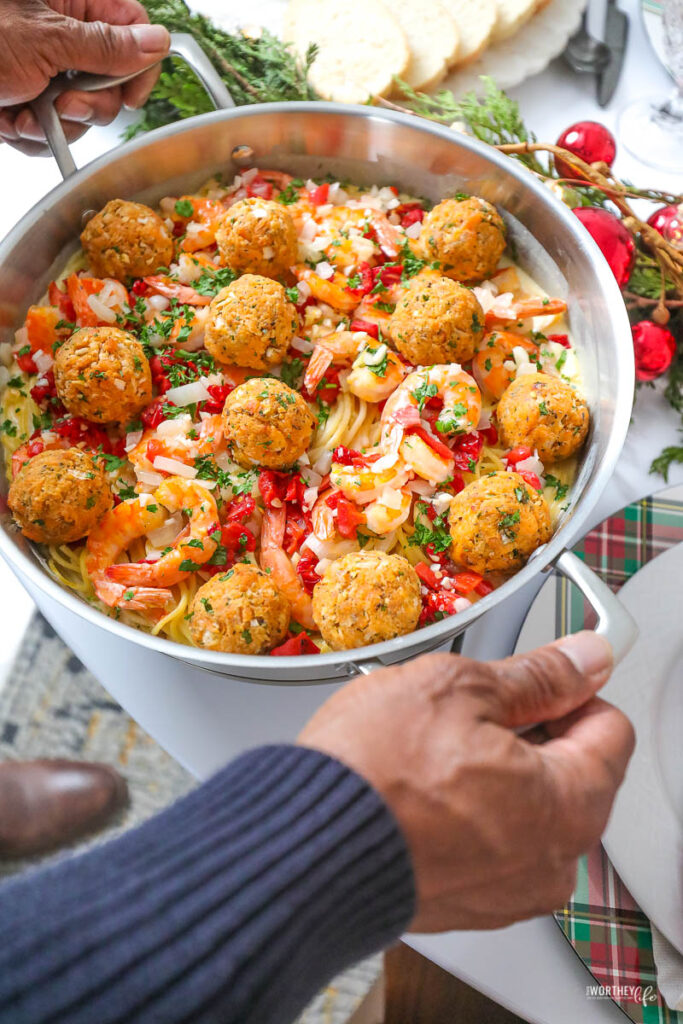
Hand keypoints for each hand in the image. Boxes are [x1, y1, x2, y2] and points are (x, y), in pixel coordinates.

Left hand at [0, 0, 169, 154]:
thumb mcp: (45, 40)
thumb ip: (106, 46)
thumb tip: (157, 42)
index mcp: (72, 2)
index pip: (134, 29)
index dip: (139, 67)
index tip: (128, 97)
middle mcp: (62, 33)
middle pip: (111, 81)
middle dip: (88, 105)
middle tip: (61, 102)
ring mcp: (44, 69)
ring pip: (81, 113)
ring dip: (53, 124)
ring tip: (21, 111)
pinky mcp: (27, 98)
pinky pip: (50, 130)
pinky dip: (31, 133)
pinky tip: (8, 118)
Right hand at [298, 632, 633, 931]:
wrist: (301, 846)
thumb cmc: (371, 773)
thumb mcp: (459, 689)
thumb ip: (537, 676)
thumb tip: (582, 660)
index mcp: (568, 805)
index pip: (610, 727)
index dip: (572, 688)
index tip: (540, 675)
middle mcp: (550, 862)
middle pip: (570, 771)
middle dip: (529, 731)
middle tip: (470, 708)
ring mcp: (507, 893)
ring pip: (525, 808)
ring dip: (495, 772)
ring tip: (434, 749)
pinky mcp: (465, 906)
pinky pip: (489, 845)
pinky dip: (467, 813)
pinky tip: (421, 788)